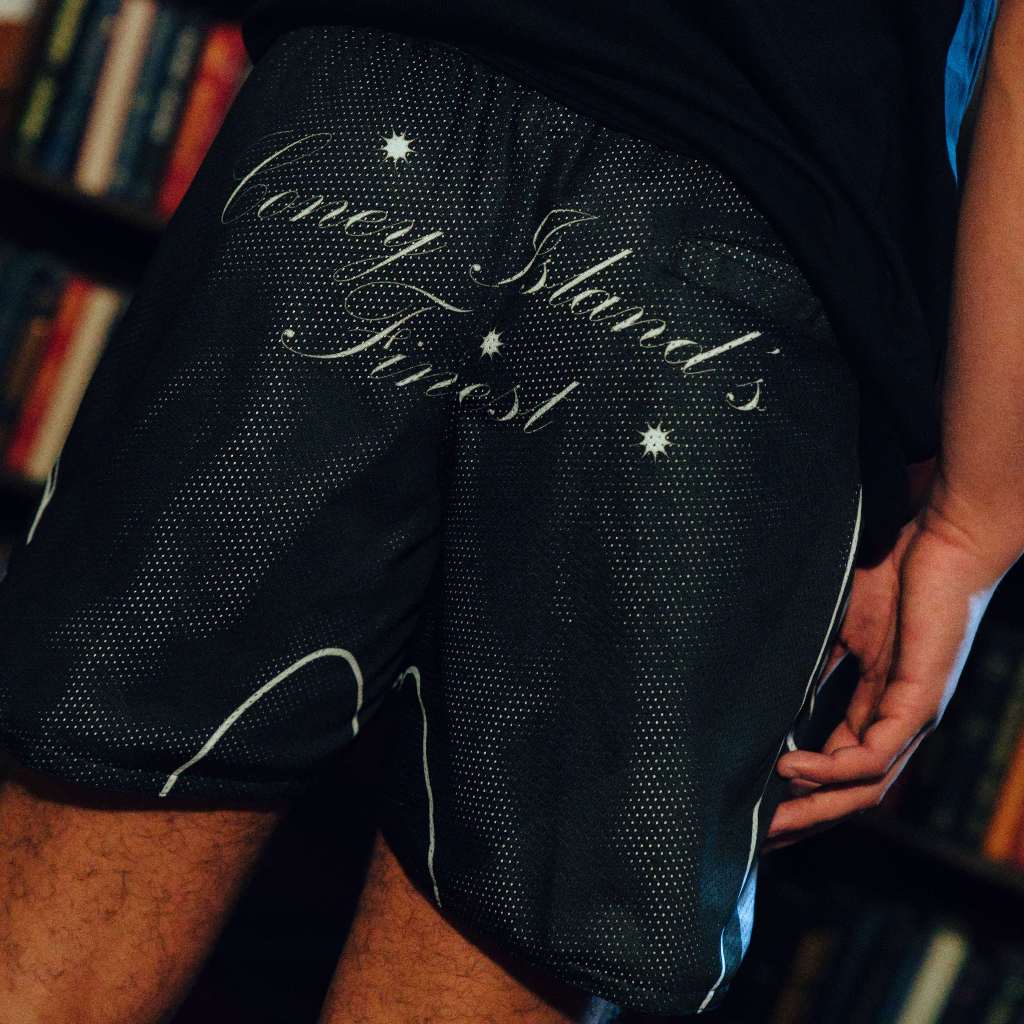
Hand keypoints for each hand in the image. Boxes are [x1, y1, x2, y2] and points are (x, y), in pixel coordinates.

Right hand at [762, 497, 1012, 853]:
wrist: (942, 538)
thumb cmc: (893, 577)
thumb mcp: (839, 632)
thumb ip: (816, 671)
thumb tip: (772, 701)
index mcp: (878, 707)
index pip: (840, 768)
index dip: (802, 795)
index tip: (758, 812)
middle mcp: (900, 723)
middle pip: (853, 794)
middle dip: (806, 820)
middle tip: (759, 844)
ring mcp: (913, 716)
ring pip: (866, 788)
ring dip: (817, 808)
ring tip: (770, 820)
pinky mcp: (920, 700)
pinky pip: (875, 754)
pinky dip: (831, 768)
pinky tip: (791, 768)